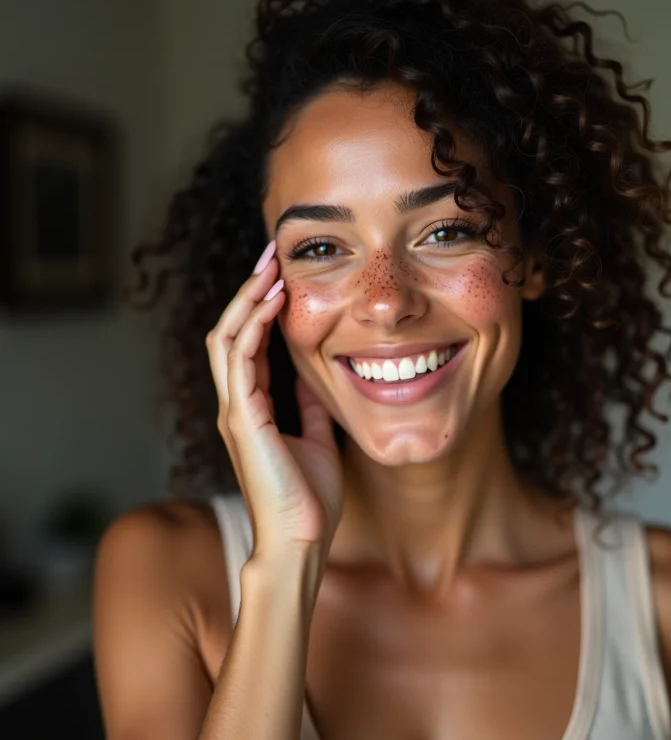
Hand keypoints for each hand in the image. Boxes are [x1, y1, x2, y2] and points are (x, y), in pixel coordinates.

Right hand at [205, 240, 343, 556]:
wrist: (302, 540)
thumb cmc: (309, 498)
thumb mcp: (315, 438)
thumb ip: (307, 408)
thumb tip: (312, 378)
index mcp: (252, 408)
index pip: (248, 344)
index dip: (261, 308)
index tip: (282, 277)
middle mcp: (236, 404)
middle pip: (231, 331)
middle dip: (249, 291)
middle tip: (271, 256)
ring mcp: (234, 410)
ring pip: (228, 337)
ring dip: (248, 298)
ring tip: (270, 266)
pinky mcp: (241, 418)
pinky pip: (240, 359)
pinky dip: (253, 325)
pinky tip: (273, 301)